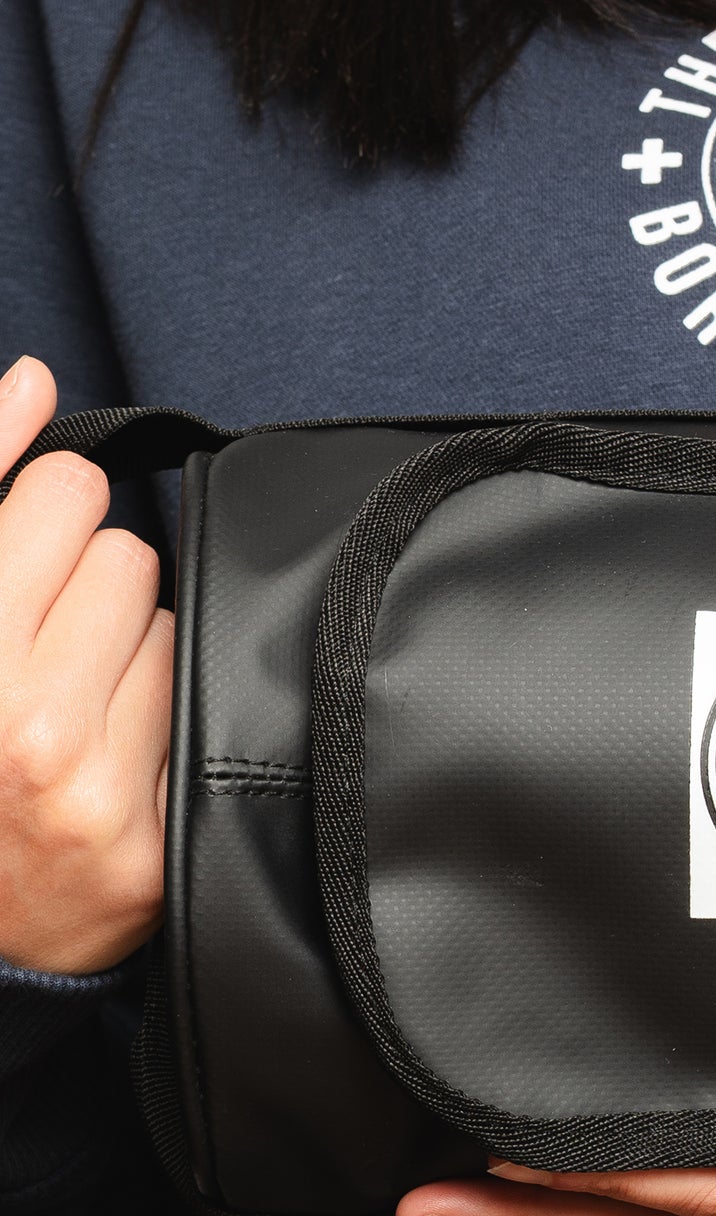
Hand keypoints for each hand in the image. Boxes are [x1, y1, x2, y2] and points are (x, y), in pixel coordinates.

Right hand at [0, 357, 170, 974]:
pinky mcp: (146, 838)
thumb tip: (33, 377)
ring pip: (167, 624)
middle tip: (43, 643)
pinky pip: (197, 703)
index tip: (26, 551)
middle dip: (86, 581)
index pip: (58, 493)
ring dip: (129, 648)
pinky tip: (111, 753)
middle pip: (125, 550)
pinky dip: (162, 716)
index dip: (44, 510)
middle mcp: (13, 720)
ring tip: (71, 703)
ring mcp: (84, 784)